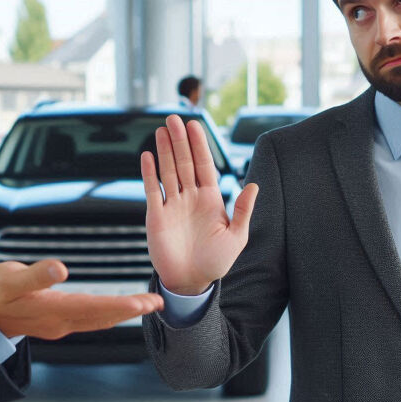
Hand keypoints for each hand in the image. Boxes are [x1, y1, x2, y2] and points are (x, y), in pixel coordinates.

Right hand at [0, 259, 163, 338]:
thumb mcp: (9, 279)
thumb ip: (35, 275)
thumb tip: (60, 269)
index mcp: (51, 310)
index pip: (93, 308)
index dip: (119, 305)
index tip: (142, 303)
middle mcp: (60, 321)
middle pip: (102, 316)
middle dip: (130, 310)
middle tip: (156, 303)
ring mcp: (59, 323)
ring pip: (98, 319)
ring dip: (123, 312)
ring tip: (147, 305)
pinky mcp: (57, 320)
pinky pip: (90, 319)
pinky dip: (108, 313)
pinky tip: (118, 309)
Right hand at [141, 114, 258, 294]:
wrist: (191, 282)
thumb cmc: (216, 262)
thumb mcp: (236, 237)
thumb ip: (243, 210)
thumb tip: (253, 186)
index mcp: (210, 199)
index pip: (204, 165)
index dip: (199, 145)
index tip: (194, 125)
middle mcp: (190, 198)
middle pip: (184, 162)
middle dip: (180, 140)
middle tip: (174, 119)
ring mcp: (172, 205)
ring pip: (168, 171)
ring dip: (164, 150)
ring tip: (161, 129)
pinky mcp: (156, 216)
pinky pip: (152, 190)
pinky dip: (149, 173)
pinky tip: (147, 155)